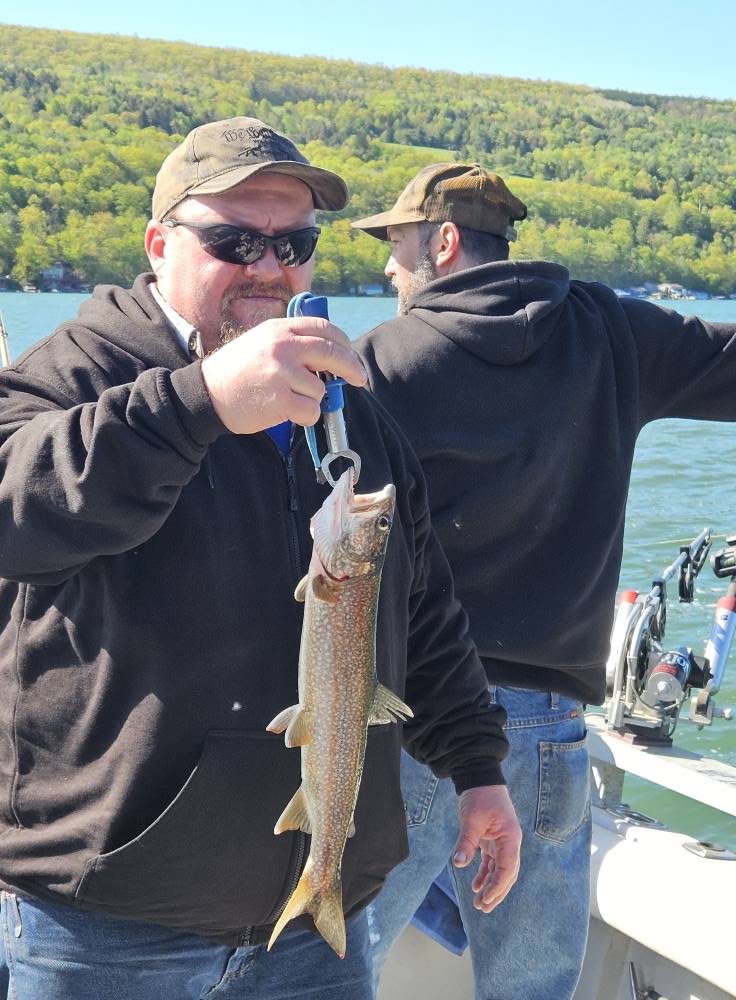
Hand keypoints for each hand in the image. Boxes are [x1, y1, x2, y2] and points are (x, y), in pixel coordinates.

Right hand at [201, 316, 366, 433]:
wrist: (206, 394)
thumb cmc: (236, 370)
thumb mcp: (261, 341)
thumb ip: (292, 342)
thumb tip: (330, 354)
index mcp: (279, 329)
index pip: (324, 328)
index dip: (343, 343)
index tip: (351, 355)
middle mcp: (282, 347)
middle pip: (332, 354)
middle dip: (352, 367)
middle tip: (360, 379)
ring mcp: (281, 373)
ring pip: (321, 390)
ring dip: (312, 400)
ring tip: (289, 399)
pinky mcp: (280, 400)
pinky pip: (311, 411)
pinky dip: (306, 416)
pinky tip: (289, 413)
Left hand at [452, 785, 521, 912]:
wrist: (480, 777)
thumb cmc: (480, 795)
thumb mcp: (471, 818)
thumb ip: (466, 841)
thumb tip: (458, 863)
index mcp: (510, 838)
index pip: (508, 868)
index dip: (498, 886)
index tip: (486, 899)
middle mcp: (510, 842)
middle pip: (507, 874)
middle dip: (496, 892)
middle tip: (483, 908)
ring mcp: (502, 842)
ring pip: (500, 871)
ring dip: (490, 886)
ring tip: (479, 903)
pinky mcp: (493, 840)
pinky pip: (491, 862)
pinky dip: (485, 874)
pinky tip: (476, 885)